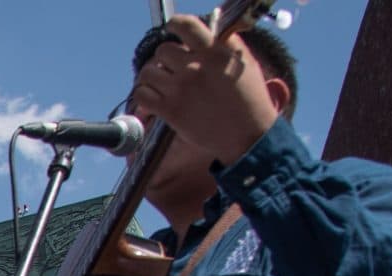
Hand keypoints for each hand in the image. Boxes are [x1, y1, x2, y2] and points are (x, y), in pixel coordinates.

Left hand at [130, 13, 282, 164]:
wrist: (249, 134)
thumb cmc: (250, 98)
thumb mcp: (246, 62)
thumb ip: (225, 44)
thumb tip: (208, 30)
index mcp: (215, 52)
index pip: (185, 25)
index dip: (175, 25)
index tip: (172, 29)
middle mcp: (195, 68)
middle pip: (163, 51)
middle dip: (166, 58)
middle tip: (174, 68)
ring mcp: (180, 90)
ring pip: (147, 72)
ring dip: (152, 76)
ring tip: (162, 82)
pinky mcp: (171, 110)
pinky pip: (141, 95)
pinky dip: (143, 95)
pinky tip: (153, 97)